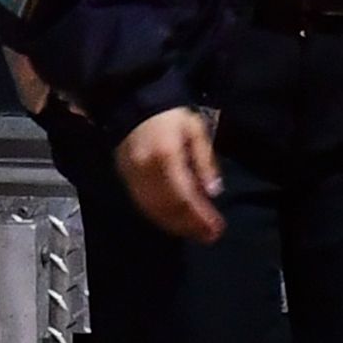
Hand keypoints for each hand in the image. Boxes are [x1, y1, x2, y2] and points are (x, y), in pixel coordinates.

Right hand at [118, 106, 224, 242]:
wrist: (133, 105)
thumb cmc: (171, 117)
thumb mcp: (195, 130)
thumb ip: (205, 161)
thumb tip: (214, 191)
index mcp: (166, 157)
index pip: (184, 195)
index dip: (200, 216)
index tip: (217, 228)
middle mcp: (146, 172)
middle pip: (169, 208)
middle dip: (190, 226)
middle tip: (210, 237)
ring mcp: (132, 178)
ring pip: (155, 211)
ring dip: (176, 226)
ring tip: (196, 234)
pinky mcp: (125, 180)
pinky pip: (143, 206)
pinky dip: (161, 218)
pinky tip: (175, 223)